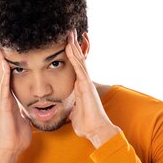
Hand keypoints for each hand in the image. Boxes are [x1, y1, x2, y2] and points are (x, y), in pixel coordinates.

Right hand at [0, 48, 32, 162]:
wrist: (11, 149)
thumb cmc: (18, 136)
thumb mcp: (25, 119)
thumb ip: (25, 111)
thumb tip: (31, 108)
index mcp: (10, 100)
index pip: (9, 79)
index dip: (9, 66)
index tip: (11, 53)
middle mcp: (4, 98)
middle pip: (2, 75)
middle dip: (1, 60)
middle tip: (1, 45)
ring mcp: (2, 102)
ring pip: (0, 78)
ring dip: (0, 63)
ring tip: (0, 49)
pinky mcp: (3, 106)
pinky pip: (4, 88)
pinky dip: (4, 76)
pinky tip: (4, 65)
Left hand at [66, 30, 119, 147]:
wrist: (96, 130)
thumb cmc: (86, 124)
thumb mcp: (74, 114)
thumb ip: (72, 109)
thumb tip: (67, 112)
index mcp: (80, 87)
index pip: (75, 67)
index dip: (71, 55)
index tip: (66, 43)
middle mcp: (84, 82)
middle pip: (78, 60)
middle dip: (73, 46)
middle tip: (68, 32)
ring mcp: (85, 83)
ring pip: (79, 60)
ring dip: (73, 46)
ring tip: (68, 33)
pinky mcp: (85, 86)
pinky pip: (79, 68)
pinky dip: (73, 57)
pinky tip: (69, 47)